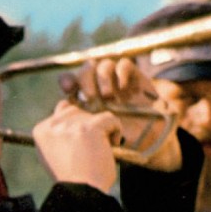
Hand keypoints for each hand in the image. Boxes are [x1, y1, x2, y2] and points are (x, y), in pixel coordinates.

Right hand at [32, 100, 121, 192]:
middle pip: (77, 112)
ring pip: (93, 115)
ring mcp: (71, 125)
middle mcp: (53, 125)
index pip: (62, 113)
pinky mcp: (90, 128)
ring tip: (101, 150)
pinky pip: (109, 118)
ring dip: (101, 131)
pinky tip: (113, 146)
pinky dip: (115, 130)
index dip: (76, 128)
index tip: (79, 148)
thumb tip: (64, 106)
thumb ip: (56, 133)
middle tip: (91, 150)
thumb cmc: (71, 180)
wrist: (80, 195)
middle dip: (87, 128)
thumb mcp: (53, 155)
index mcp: (41, 131)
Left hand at [63, 57, 182, 172]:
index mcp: (88, 100)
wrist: (151, 146)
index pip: (72, 82)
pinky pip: (125, 64)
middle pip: (86, 70)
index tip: (68, 90)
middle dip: (85, 79)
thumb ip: (79, 127)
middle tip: (90, 97)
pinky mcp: (136, 80)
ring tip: (108, 96)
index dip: (68, 81)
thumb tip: (59, 115)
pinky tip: (122, 87)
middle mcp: (102, 89)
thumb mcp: (96, 140)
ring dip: (102, 77)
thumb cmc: (121, 146)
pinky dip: (121, 72)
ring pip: (103, 65)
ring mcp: (119, 84)